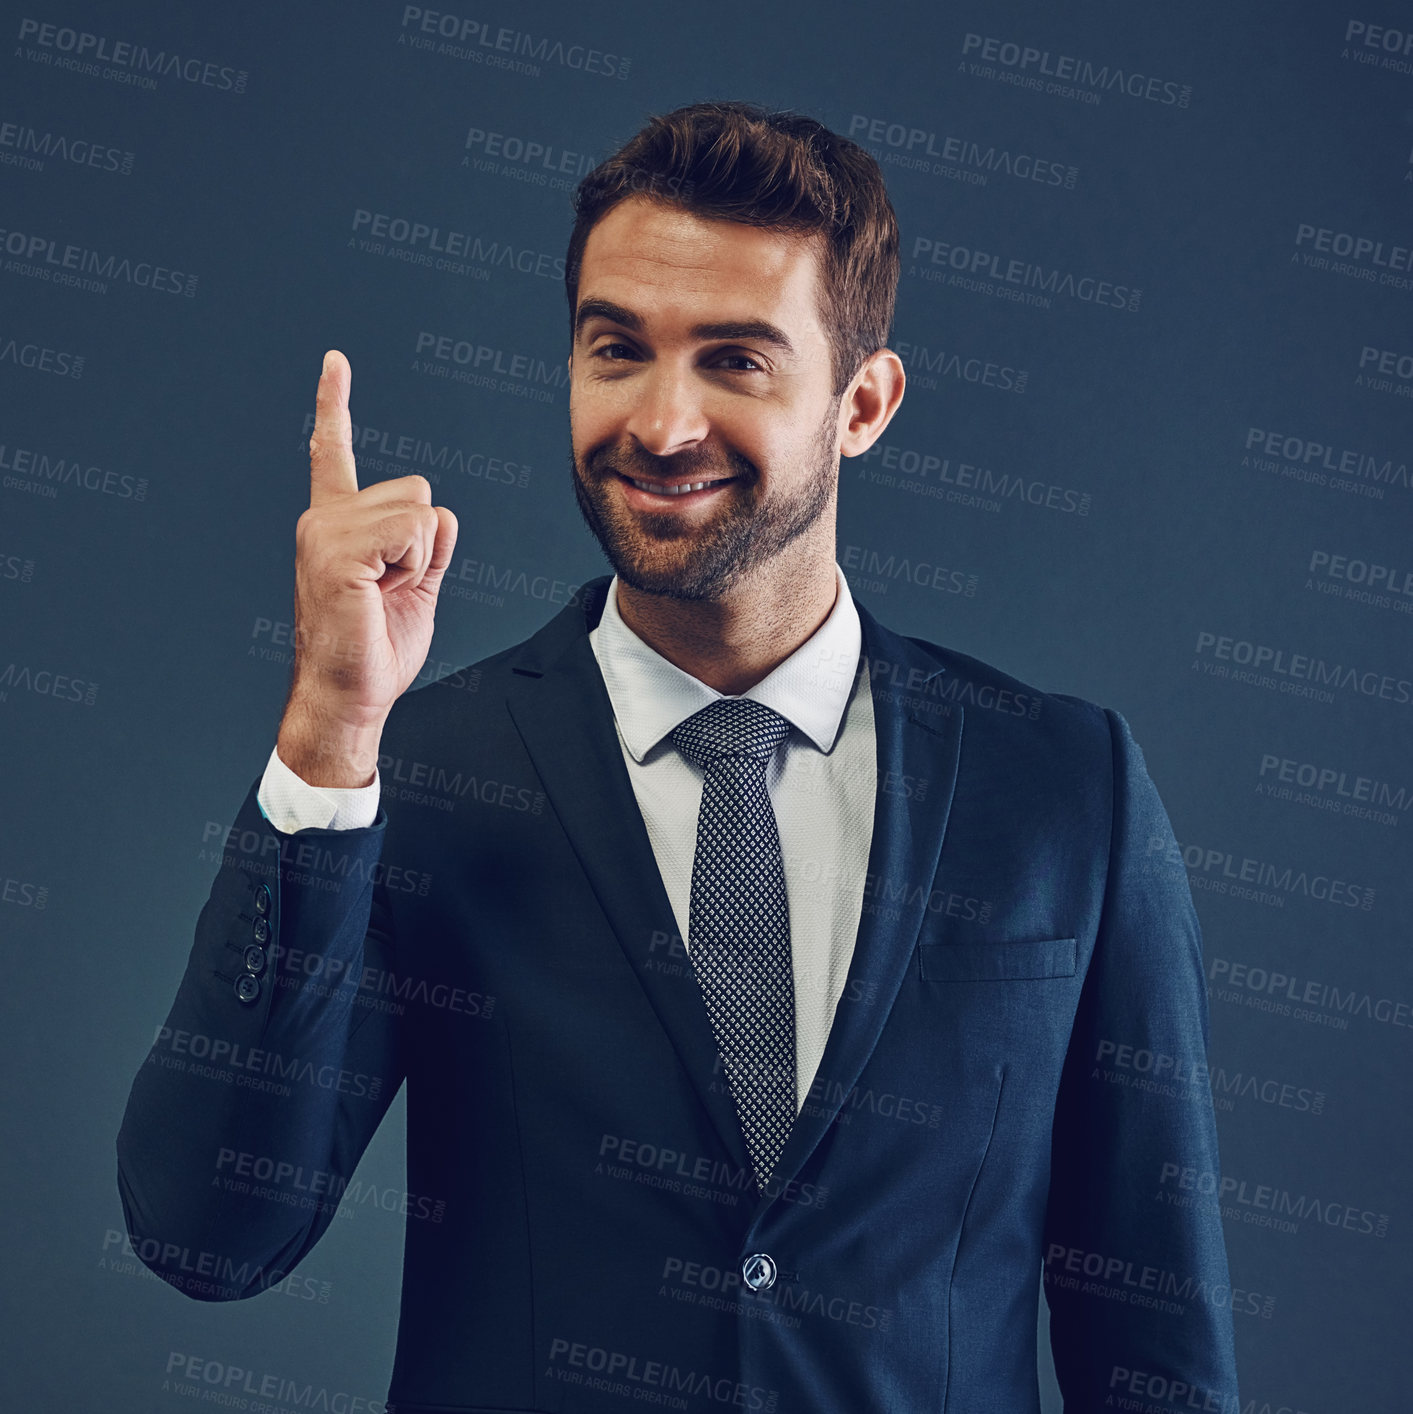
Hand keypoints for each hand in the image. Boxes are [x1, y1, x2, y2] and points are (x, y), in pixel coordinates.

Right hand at [277, 350, 457, 786]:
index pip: (334, 454)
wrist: (349, 696)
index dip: (335, 406)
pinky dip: (415, 565)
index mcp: (337, 524)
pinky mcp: (337, 551)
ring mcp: (325, 532)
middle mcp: (324, 519)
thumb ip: (427, 547)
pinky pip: (412, 532)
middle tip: (390, 590)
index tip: (335, 361)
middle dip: (424, 544)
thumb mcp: (415, 588)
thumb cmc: (375, 650)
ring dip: (420, 559)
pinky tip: (382, 591)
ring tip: (383, 594)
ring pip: (420, 512)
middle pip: (418, 491)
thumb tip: (442, 517)